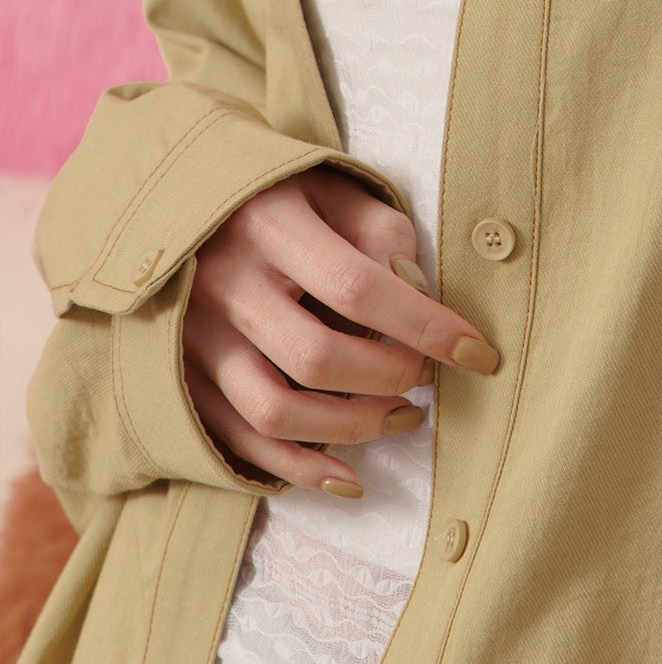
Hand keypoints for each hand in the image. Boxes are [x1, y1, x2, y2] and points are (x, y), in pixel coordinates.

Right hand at [181, 165, 498, 495]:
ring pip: (274, 411)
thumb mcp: (335, 186)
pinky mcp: (183, 376)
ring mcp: (196, 337)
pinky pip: (238, 441)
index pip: (357, 287)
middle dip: (390, 377)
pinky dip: (297, 469)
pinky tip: (349, 477)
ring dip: (351, 428)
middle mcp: (226, 285)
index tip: (476, 352)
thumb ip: (383, 232)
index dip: (423, 326)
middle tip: (426, 376)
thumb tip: (421, 295)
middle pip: (316, 357)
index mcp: (270, 226)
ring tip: (402, 417)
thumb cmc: (282, 193)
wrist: (182, 198)